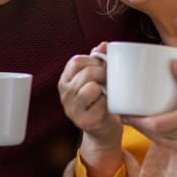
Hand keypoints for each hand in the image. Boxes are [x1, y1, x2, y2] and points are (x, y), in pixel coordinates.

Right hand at [59, 43, 123, 176]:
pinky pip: (100, 104)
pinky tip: (109, 105)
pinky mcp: (85, 121)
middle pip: (85, 73)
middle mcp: (65, 95)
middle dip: (103, 73)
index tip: (102, 66)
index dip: (93, 60)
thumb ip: (96, 62)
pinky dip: (108, 103)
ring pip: (90, 88)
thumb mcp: (95, 80)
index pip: (76, 61)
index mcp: (65, 81)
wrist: (103, 131)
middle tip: (110, 79)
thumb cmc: (100, 101)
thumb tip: (103, 44)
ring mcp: (73, 109)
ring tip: (108, 92)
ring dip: (104, 88)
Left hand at [122, 60, 176, 162]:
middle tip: (124, 114)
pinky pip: (170, 148)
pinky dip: (161, 139)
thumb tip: (172, 62)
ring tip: (136, 121)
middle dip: (137, 125)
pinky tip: (158, 130)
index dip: (136, 120)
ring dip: (147, 133)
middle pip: (152, 135)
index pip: (154, 124)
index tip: (124, 111)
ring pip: (160, 143)